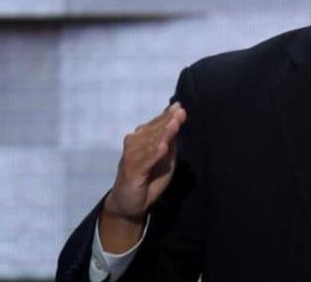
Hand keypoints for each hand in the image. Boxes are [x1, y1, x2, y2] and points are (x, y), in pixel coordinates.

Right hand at [99, 102, 187, 251]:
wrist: (130, 203)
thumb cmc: (149, 179)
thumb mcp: (165, 160)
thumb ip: (170, 143)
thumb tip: (177, 123)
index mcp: (143, 140)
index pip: (156, 125)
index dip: (167, 115)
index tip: (179, 106)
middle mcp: (135, 145)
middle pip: (154, 131)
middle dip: (168, 120)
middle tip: (180, 110)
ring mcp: (132, 158)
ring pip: (151, 143)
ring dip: (164, 133)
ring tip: (175, 124)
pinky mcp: (132, 172)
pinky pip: (145, 161)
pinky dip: (154, 154)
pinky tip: (163, 147)